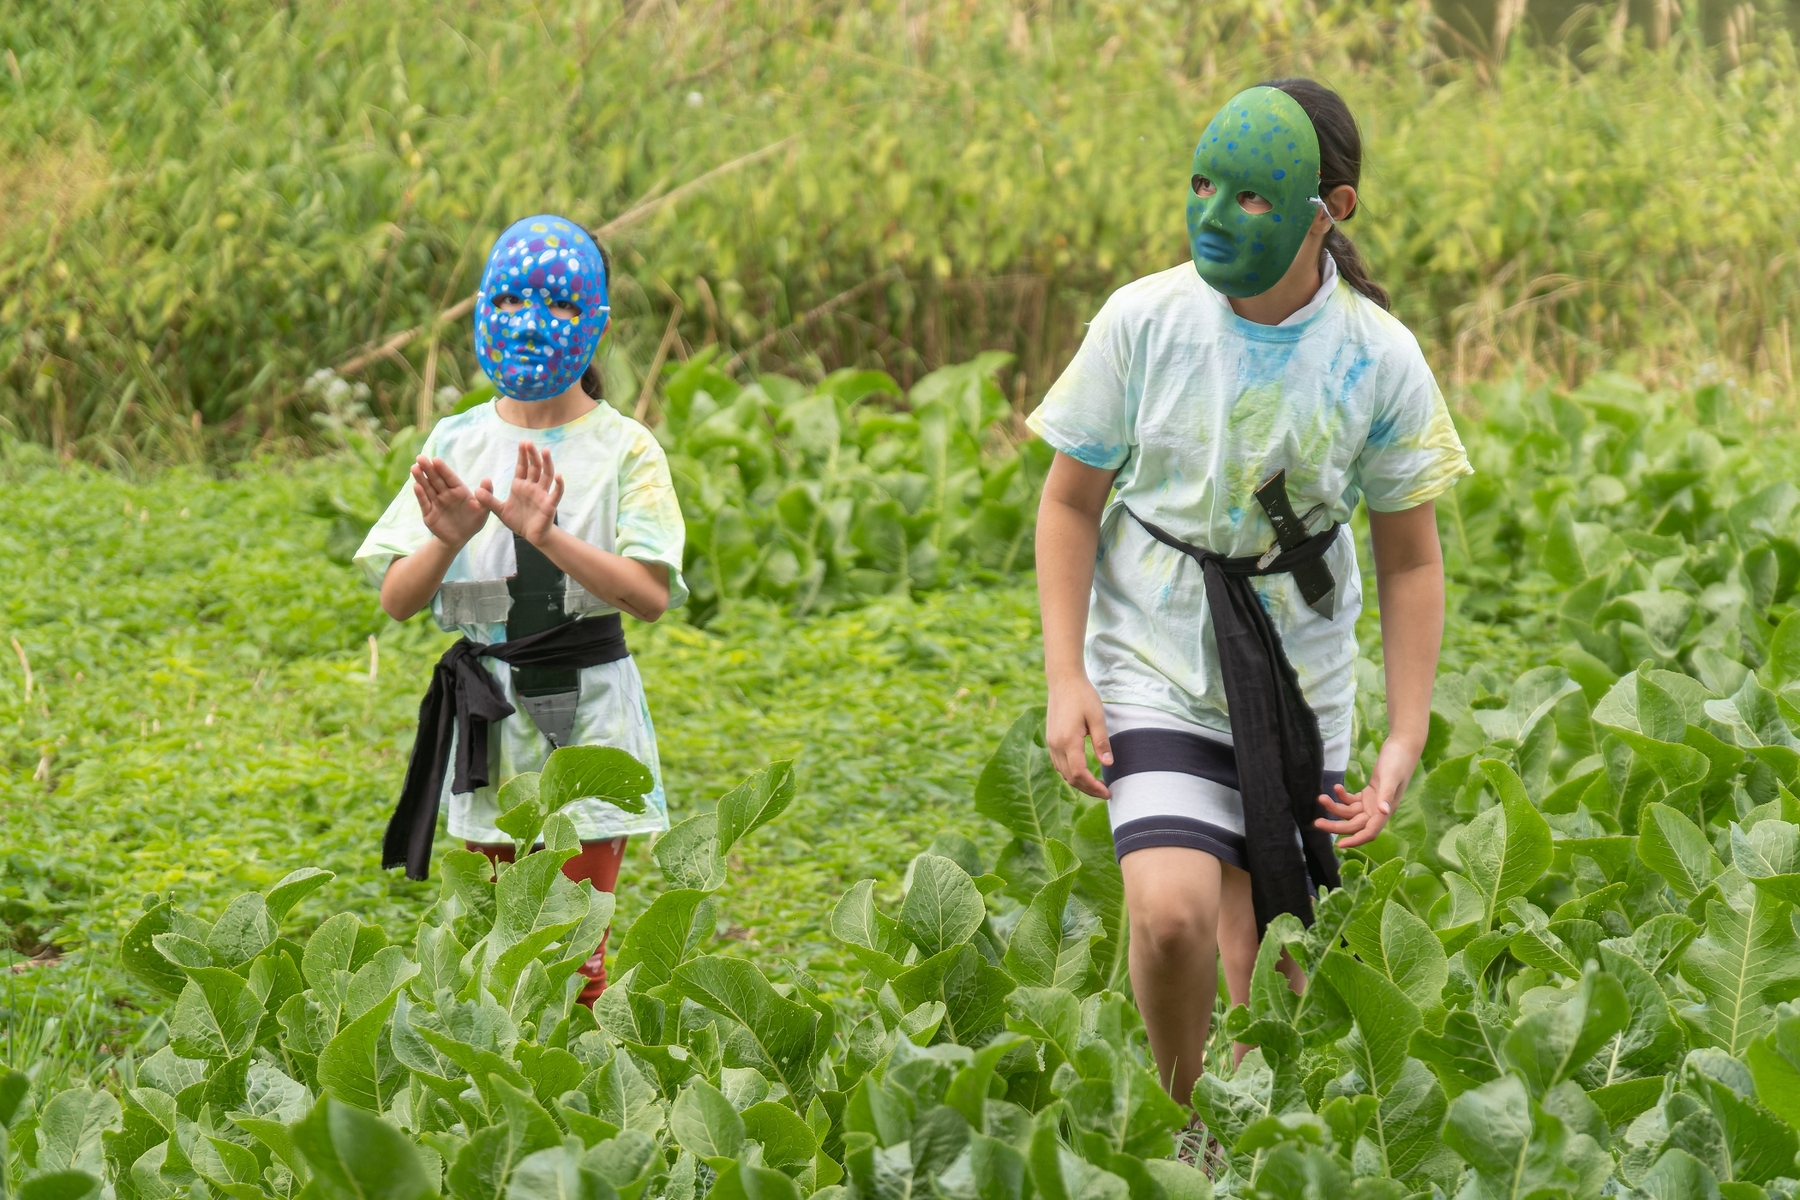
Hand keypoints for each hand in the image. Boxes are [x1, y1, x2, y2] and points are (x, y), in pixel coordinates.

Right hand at [411, 456, 487, 548]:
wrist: (460, 539)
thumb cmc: (473, 522)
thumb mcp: (483, 510)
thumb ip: (486, 495)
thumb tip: (487, 479)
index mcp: (459, 490)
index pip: (450, 477)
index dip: (443, 469)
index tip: (436, 459)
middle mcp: (446, 494)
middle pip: (436, 479)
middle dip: (428, 469)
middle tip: (420, 457)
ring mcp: (436, 502)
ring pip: (428, 488)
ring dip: (421, 479)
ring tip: (414, 468)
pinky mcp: (429, 513)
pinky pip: (425, 503)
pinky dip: (420, 495)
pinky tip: (416, 486)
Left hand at [477, 441, 564, 545]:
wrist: (531, 535)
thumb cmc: (518, 520)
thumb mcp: (500, 510)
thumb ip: (489, 500)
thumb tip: (476, 490)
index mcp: (521, 485)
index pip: (522, 467)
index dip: (522, 455)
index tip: (522, 443)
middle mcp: (533, 487)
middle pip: (534, 467)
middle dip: (532, 454)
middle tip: (529, 442)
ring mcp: (542, 494)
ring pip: (546, 475)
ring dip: (546, 463)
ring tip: (545, 451)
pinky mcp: (549, 505)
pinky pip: (556, 493)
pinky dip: (559, 485)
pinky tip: (559, 476)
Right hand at [1046, 676, 1112, 798]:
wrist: (1063, 680)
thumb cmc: (1083, 695)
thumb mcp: (1097, 717)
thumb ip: (1102, 742)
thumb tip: (1108, 764)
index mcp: (1068, 740)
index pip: (1079, 773)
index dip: (1093, 787)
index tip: (1107, 792)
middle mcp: (1056, 744)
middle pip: (1070, 778)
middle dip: (1088, 789)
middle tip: (1105, 792)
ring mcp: (1051, 742)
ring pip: (1063, 773)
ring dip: (1078, 782)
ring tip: (1096, 785)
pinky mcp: (1050, 739)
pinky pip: (1058, 764)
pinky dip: (1070, 773)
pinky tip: (1082, 772)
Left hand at [1313, 737, 1417, 847]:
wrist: (1403, 747)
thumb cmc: (1398, 762)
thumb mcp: (1391, 777)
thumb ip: (1386, 795)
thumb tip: (1383, 812)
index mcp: (1385, 811)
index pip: (1369, 832)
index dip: (1355, 840)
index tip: (1338, 844)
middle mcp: (1378, 811)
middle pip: (1354, 825)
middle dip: (1336, 825)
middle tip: (1317, 822)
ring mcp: (1373, 803)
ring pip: (1350, 813)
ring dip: (1335, 808)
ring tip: (1321, 798)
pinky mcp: (1369, 793)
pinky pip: (1352, 801)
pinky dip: (1342, 797)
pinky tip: (1336, 787)